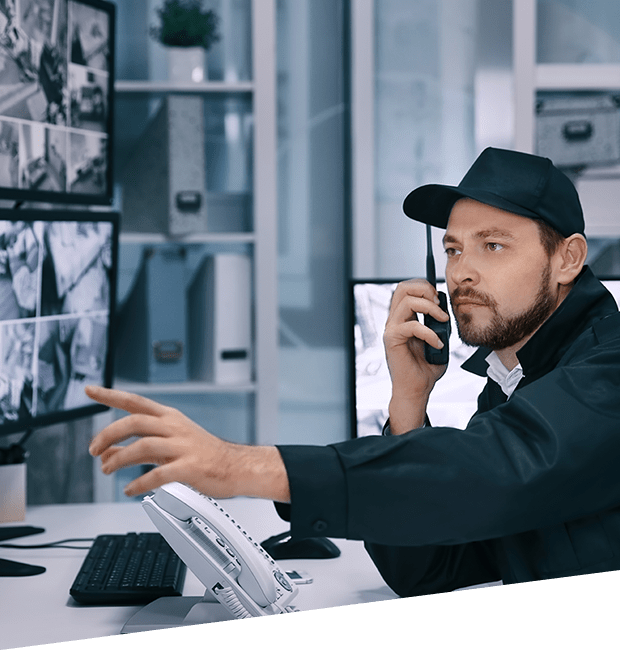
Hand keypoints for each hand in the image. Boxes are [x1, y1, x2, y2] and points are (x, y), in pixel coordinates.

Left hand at [86, 386, 289, 501]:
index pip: (134, 401)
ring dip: (119, 459)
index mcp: (168, 418)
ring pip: (143, 446)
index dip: (110, 395)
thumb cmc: (202, 453)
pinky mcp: (189, 467)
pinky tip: (130, 489)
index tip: (90, 390)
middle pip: (134, 421)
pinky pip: (158, 474)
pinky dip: (139, 483)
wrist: (235, 466)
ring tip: (107, 469)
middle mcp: (174, 427)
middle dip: (108, 434)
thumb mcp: (167, 444)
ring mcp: (182, 446)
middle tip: (93, 449)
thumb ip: (137, 446)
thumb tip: (107, 451)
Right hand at [383, 279, 449, 432]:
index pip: (407, 288)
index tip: (440, 299)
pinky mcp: (392, 340)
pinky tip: (438, 343)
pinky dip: (429, 332)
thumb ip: (438, 323)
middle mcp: (394, 320)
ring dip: (430, 308)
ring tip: (443, 321)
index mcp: (403, 317)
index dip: (424, 286)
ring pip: (406, 301)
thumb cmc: (426, 367)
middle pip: (402, 287)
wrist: (417, 389)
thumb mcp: (438, 338)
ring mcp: (391, 329)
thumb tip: (445, 308)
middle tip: (439, 304)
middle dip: (424, 289)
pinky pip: (412, 325)